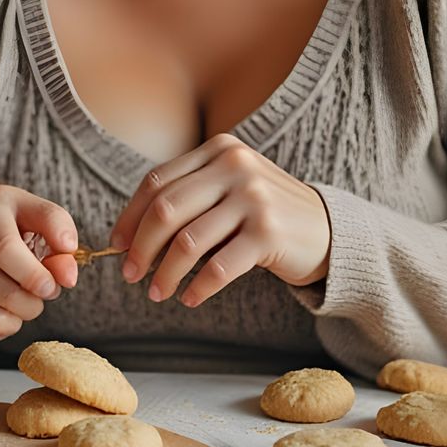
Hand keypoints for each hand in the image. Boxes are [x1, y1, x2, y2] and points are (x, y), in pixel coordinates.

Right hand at [0, 185, 81, 346]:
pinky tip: (1, 313)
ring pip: (9, 300)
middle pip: (24, 268)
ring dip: (27, 310)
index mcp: (1, 200)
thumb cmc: (8, 250)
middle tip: (47, 291)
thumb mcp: (37, 237)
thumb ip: (59, 249)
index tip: (69, 269)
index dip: (63, 242)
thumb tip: (66, 275)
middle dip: (45, 289)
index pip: (45, 217)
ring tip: (22, 302)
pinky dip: (8, 325)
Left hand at [110, 134, 332, 304]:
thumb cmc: (264, 213)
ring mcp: (254, 198)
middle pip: (165, 210)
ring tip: (157, 292)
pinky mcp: (269, 233)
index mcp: (218, 149)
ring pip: (187, 242)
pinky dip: (197, 287)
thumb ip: (188, 196)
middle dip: (141, 247)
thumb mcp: (229, 187)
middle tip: (130, 274)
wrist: (329, 229)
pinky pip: (218, 267)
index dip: (130, 216)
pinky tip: (188, 297)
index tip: (117, 244)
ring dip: (165, 273)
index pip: (156, 182)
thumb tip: (130, 236)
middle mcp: (235, 166)